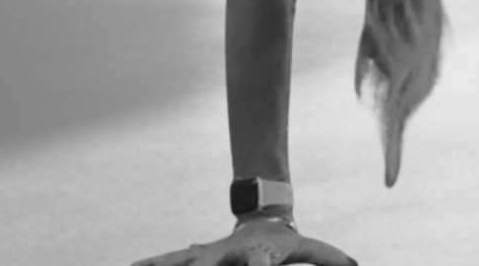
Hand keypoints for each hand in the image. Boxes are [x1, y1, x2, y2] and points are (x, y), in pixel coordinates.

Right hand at [129, 213, 359, 265]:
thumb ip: (330, 259)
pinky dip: (149, 264)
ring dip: (158, 265)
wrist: (261, 218)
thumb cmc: (285, 242)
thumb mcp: (308, 248)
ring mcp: (207, 255)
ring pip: (179, 262)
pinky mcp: (194, 257)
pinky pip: (167, 262)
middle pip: (207, 264)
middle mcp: (227, 254)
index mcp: (256, 255)